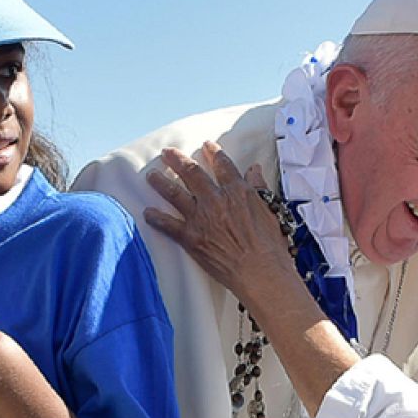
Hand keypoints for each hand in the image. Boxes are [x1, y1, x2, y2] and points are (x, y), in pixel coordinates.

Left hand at [142, 143, 297, 309]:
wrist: (260, 272)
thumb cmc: (270, 247)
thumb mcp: (270, 211)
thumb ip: (259, 188)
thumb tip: (255, 170)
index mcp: (238, 191)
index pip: (222, 165)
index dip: (213, 153)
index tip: (206, 145)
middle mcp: (216, 200)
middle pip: (192, 173)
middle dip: (177, 160)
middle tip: (167, 152)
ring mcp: (201, 218)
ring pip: (175, 193)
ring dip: (161, 182)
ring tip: (151, 175)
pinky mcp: (191, 238)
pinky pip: (168, 225)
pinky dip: (156, 218)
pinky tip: (147, 213)